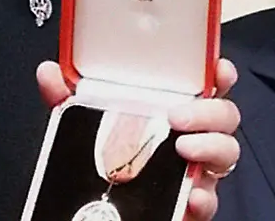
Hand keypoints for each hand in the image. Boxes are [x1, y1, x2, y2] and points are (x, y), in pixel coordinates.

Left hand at [36, 59, 240, 220]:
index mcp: (173, 110)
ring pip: (226, 154)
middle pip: (224, 116)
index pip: (206, 85)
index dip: (219, 74)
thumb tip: (48, 72)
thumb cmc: (105, 161)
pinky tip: (190, 195)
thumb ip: (67, 100)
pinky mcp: (192, 202)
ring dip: (211, 147)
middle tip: (178, 116)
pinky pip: (211, 200)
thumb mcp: (84, 126)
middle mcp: (191, 137)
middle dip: (210, 112)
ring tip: (183, 149)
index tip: (217, 68)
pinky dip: (204, 197)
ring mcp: (196, 170)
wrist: (97, 212)